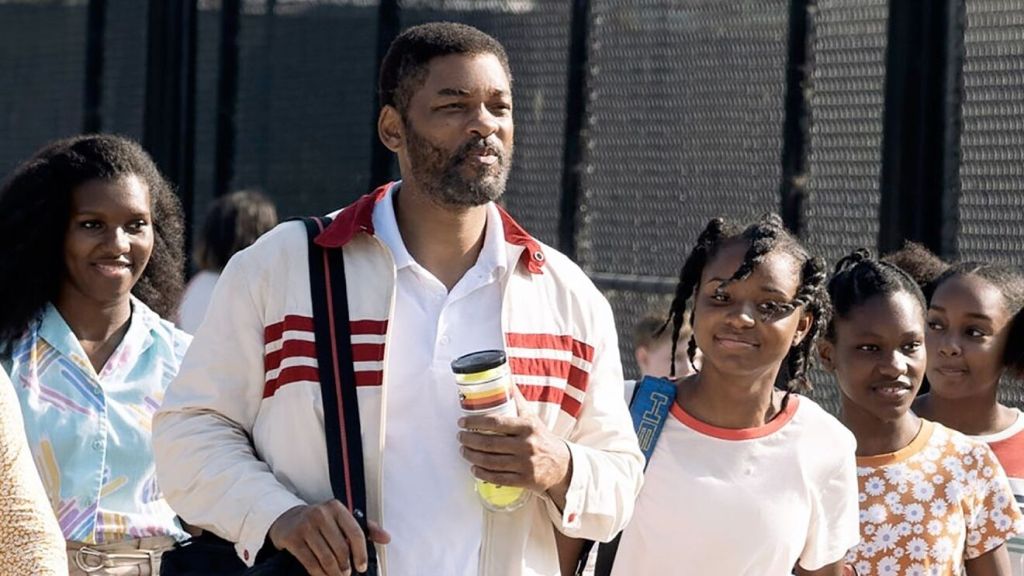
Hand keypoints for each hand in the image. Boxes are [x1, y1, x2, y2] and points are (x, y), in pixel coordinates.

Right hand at [267, 501, 390, 575]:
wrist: (288, 519)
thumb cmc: (321, 522)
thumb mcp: (342, 519)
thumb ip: (365, 528)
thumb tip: (387, 538)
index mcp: (336, 508)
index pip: (355, 533)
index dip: (361, 553)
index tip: (361, 567)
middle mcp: (321, 514)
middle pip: (341, 548)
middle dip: (346, 566)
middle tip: (347, 574)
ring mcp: (305, 526)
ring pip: (326, 558)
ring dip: (334, 572)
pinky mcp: (292, 538)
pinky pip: (310, 562)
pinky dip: (319, 574)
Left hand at [458, 386, 572, 502]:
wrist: (562, 465)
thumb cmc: (541, 438)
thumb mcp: (532, 418)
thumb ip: (517, 401)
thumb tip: (505, 378)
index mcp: (527, 427)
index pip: (496, 423)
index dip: (475, 422)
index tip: (463, 422)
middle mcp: (526, 445)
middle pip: (490, 443)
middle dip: (469, 440)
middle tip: (460, 437)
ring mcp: (525, 464)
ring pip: (491, 461)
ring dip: (472, 456)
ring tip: (464, 451)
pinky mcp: (524, 480)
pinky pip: (498, 478)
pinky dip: (483, 474)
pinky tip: (475, 468)